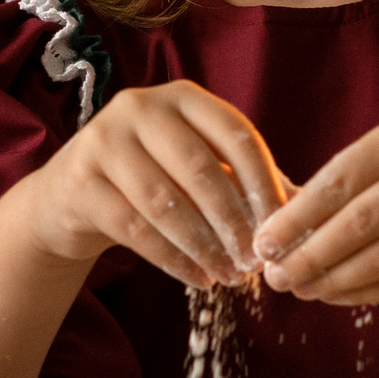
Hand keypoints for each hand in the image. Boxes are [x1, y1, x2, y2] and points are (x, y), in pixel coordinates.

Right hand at [20, 81, 289, 287]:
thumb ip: (246, 180)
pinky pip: (135, 228)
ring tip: (230, 277)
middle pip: (201, 169)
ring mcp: (103, 140)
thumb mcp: (199, 168)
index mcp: (182, 97)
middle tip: (256, 262)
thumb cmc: (153, 177)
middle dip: (234, 221)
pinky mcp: (79, 180)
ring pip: (166, 202)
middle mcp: (140, 107)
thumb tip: (307, 206)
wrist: (71, 195)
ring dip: (205, 246)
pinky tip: (198, 279)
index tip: (282, 227)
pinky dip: (173, 259)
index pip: (236, 134)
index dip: (263, 182)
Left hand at [254, 110, 378, 304]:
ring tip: (302, 289)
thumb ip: (361, 170)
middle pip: (361, 223)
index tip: (264, 240)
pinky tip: (340, 295)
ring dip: (336, 280)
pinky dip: (372, 291)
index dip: (298, 216)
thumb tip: (292, 216)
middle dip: (310, 254)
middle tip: (275, 276)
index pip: (341, 180)